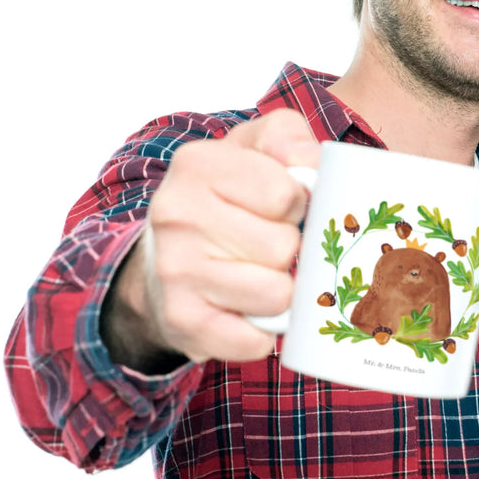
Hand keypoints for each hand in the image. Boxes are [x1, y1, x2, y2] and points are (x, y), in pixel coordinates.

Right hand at [103, 109, 318, 366]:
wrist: (166, 260)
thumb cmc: (229, 199)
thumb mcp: (256, 149)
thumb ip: (288, 138)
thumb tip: (312, 165)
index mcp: (198, 164)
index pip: (287, 194)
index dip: (297, 205)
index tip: (278, 207)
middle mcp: (176, 215)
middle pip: (284, 247)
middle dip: (288, 249)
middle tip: (263, 244)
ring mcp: (175, 271)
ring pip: (277, 295)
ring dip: (280, 291)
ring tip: (256, 274)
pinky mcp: (182, 322)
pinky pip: (256, 340)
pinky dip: (262, 332)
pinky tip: (245, 310)